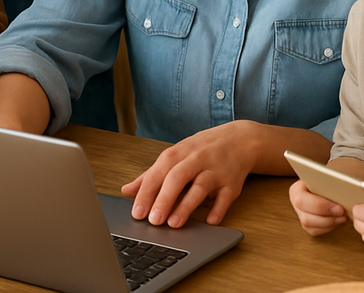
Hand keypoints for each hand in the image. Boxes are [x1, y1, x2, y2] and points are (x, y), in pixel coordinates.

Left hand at [121, 121, 256, 227]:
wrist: (238, 140)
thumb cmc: (200, 150)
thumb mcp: (174, 156)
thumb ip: (150, 175)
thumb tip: (126, 191)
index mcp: (177, 154)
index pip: (158, 173)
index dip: (146, 192)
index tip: (137, 212)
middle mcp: (195, 160)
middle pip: (177, 178)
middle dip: (164, 199)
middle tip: (153, 221)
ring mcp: (215, 171)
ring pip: (200, 187)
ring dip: (187, 206)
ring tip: (173, 224)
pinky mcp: (232, 183)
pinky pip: (225, 197)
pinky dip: (218, 209)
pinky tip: (209, 222)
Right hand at [289, 178, 346, 235]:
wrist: (329, 183)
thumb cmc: (329, 178)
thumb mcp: (330, 175)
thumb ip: (334, 181)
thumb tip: (347, 189)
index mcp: (297, 188)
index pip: (302, 199)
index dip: (321, 206)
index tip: (340, 207)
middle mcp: (295, 202)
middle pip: (305, 217)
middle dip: (327, 218)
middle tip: (343, 213)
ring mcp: (300, 214)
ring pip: (310, 226)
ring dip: (329, 223)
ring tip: (343, 217)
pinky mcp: (307, 224)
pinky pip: (315, 231)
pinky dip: (328, 228)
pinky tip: (338, 221)